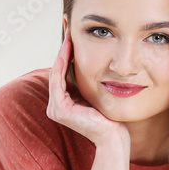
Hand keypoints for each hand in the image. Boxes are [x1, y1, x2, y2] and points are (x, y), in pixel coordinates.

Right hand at [47, 30, 127, 145]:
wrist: (113, 137)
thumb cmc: (110, 118)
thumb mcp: (96, 95)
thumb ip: (88, 84)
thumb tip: (93, 64)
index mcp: (63, 104)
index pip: (62, 75)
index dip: (65, 56)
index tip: (72, 38)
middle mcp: (56, 107)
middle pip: (57, 72)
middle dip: (62, 51)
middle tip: (67, 32)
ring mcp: (55, 109)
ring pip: (55, 74)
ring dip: (61, 55)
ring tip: (67, 38)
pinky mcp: (60, 109)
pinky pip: (57, 81)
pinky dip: (61, 64)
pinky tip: (66, 51)